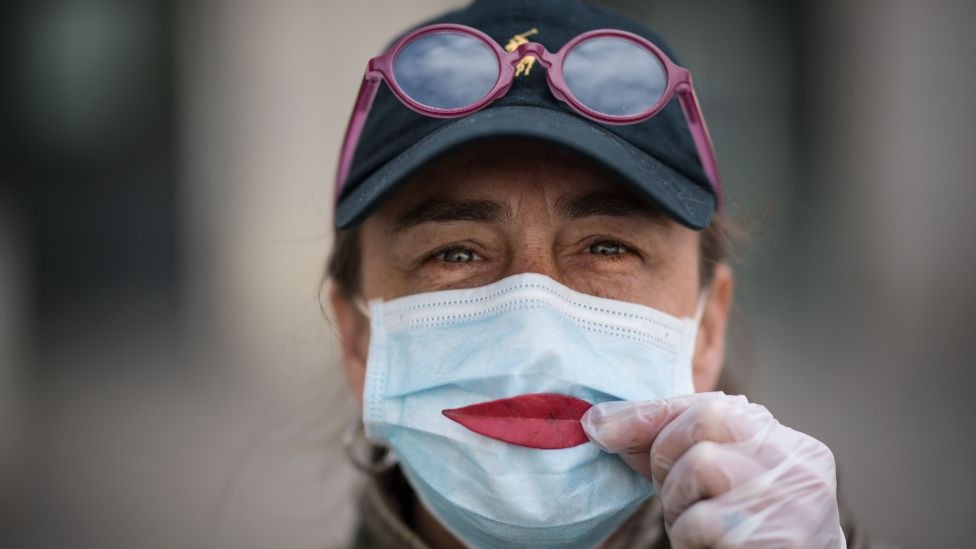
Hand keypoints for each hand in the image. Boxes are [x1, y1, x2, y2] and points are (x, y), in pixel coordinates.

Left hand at [581, 392, 844, 547]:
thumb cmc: (744, 539)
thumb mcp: (715, 487)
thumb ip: (675, 449)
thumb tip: (602, 423)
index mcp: (790, 446)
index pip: (714, 405)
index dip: (652, 414)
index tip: (603, 428)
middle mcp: (799, 464)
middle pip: (706, 422)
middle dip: (668, 457)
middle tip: (676, 499)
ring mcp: (792, 498)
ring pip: (701, 464)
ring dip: (678, 504)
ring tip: (697, 530)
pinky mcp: (777, 535)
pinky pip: (701, 519)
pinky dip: (688, 539)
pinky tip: (708, 548)